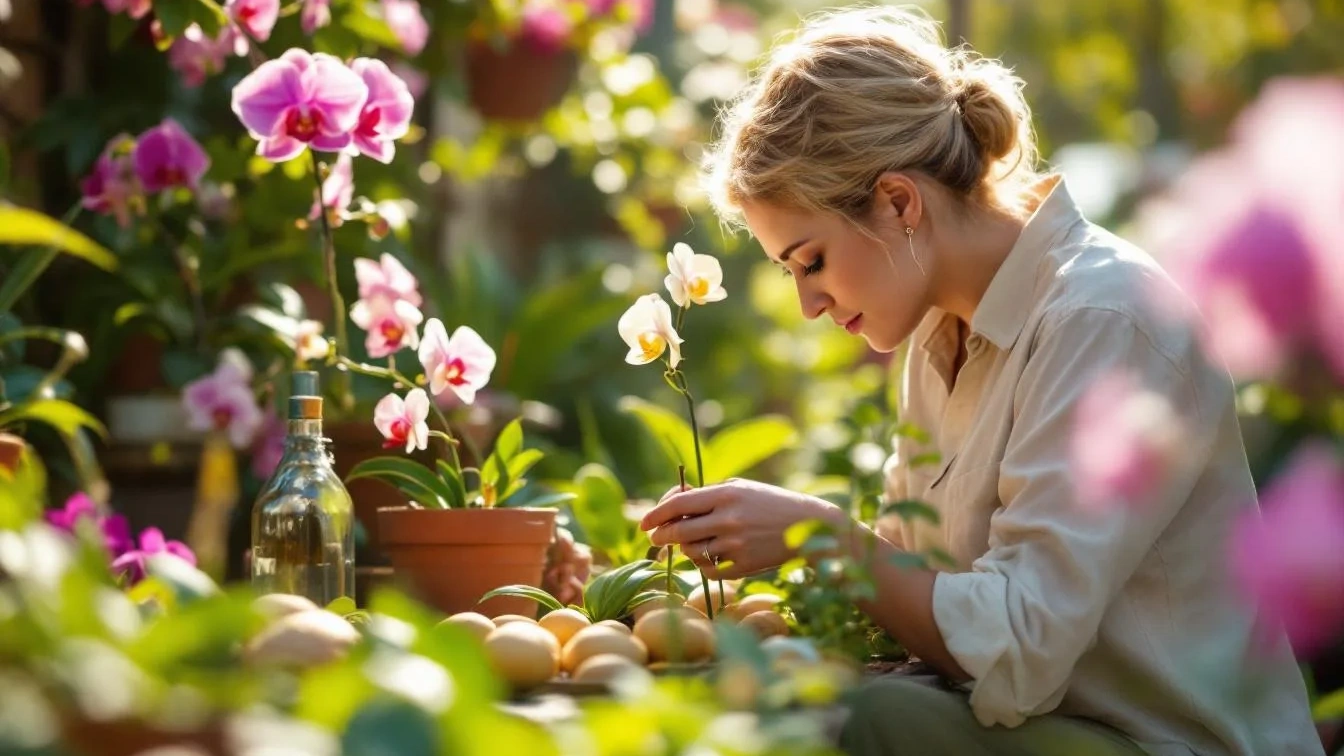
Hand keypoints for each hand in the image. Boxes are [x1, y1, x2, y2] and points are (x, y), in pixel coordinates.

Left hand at [639, 478, 847, 579]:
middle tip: (656, 538)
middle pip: (677, 532)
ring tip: (693, 542)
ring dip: (685, 549)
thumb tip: (670, 506)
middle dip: (661, 536)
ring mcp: (736, 545)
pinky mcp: (744, 566)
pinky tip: (710, 556)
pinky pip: (709, 570)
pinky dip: (703, 564)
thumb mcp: (740, 488)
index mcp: (726, 494)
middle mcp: (728, 519)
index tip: (644, 522)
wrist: (808, 526)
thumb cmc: (769, 503)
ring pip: (691, 552)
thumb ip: (706, 495)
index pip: (677, 504)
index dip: (655, 514)